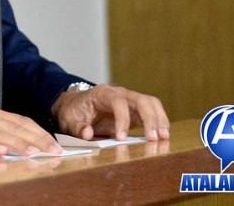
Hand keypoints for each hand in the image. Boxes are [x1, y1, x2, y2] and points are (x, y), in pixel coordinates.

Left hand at [51, 84, 169, 141]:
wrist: (76, 105)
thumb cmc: (74, 112)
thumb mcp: (69, 120)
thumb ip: (77, 127)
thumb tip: (87, 133)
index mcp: (102, 93)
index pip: (118, 102)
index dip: (122, 119)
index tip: (121, 138)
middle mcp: (119, 93)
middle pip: (140, 99)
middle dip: (149, 118)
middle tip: (153, 138)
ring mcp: (129, 100)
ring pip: (150, 103)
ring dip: (159, 119)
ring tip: (164, 137)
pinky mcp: (135, 110)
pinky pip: (152, 111)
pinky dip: (159, 121)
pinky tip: (163, 134)